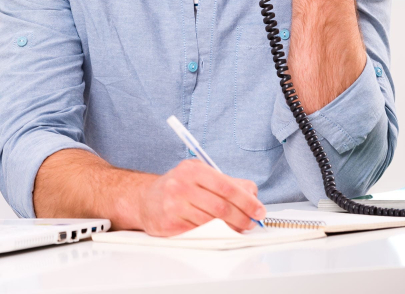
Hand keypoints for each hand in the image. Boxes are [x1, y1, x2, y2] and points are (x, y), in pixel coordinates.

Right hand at [135, 159, 264, 235]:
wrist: (145, 199)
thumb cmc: (178, 187)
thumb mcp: (199, 175)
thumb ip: (227, 182)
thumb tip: (252, 193)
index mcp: (192, 170)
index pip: (226, 186)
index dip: (246, 200)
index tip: (258, 210)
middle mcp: (180, 185)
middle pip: (221, 206)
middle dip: (242, 217)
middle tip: (251, 223)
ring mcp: (173, 206)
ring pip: (211, 222)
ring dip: (230, 228)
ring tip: (238, 228)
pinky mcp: (169, 224)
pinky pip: (198, 232)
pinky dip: (213, 234)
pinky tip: (219, 232)